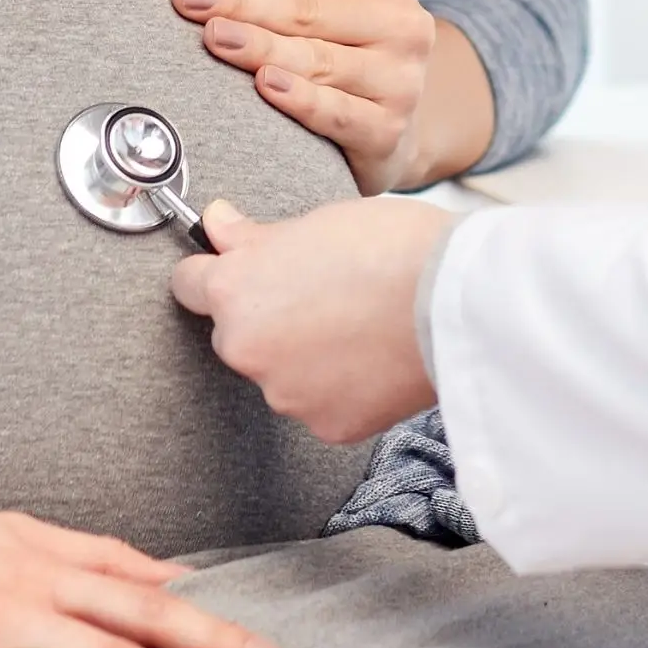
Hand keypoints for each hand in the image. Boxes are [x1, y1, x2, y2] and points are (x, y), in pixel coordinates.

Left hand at [169, 197, 453, 443]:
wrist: (457, 301)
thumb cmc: (393, 248)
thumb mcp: (317, 221)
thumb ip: (257, 236)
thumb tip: (217, 225)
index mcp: (235, 290)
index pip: (189, 285)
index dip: (216, 274)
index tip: (242, 271)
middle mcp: (246, 348)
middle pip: (238, 334)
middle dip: (269, 319)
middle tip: (326, 296)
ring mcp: (285, 394)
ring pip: (282, 374)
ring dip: (307, 357)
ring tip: (361, 326)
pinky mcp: (327, 426)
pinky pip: (322, 405)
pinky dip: (342, 388)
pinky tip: (376, 358)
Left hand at [172, 0, 490, 194]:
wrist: (381, 116)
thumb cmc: (335, 32)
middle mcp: (404, 21)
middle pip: (306, 7)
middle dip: (240, 0)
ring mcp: (402, 79)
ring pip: (318, 59)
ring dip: (260, 46)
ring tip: (212, 35)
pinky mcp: (389, 129)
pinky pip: (338, 112)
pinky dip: (301, 99)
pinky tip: (265, 85)